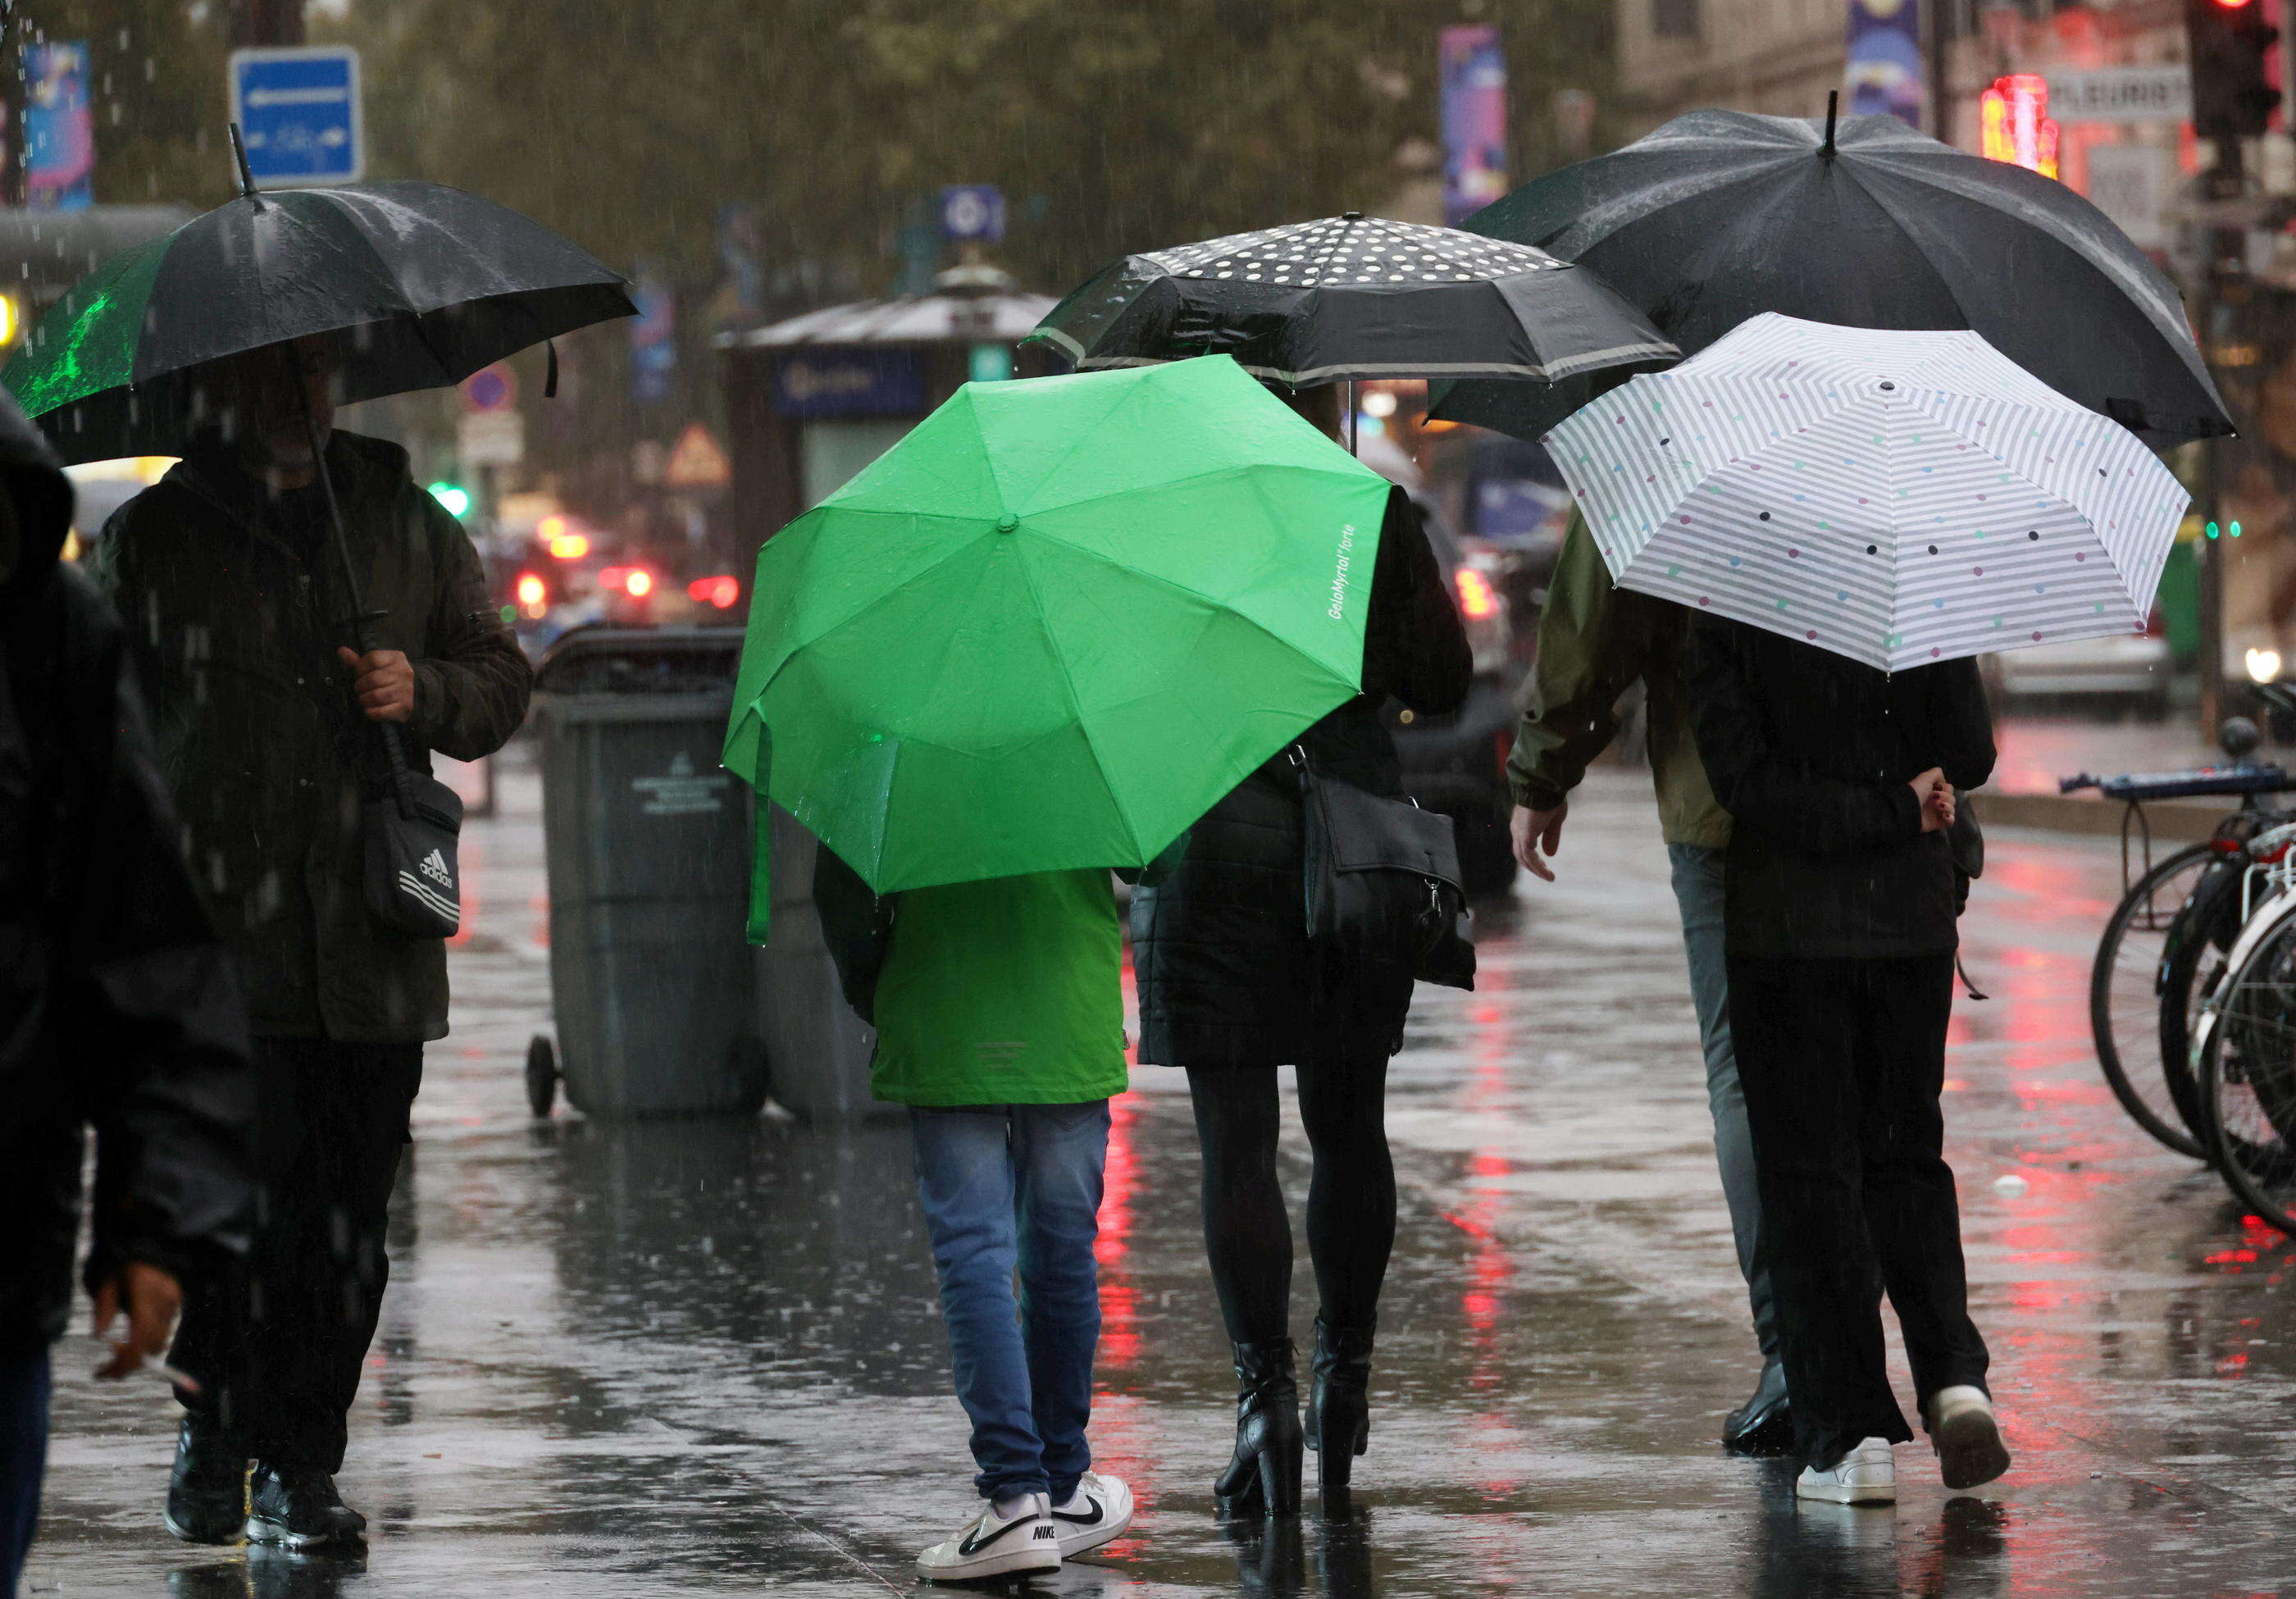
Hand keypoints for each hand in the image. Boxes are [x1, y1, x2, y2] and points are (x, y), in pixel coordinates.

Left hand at [92, 1261, 183, 1382]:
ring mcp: (174, 1303)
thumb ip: (103, 1312)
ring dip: (138, 1355)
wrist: (146, 1247)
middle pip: (151, 1345)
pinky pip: (163, 1333)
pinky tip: (131, 1341)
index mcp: (146, 1292)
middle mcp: (165, 1300)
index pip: (141, 1337)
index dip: (124, 1361)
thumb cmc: (121, 1267)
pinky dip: (146, 1344)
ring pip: (159, 1342)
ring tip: (116, 1352)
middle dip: (128, 1364)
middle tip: (105, 1371)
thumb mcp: (105, 1287)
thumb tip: (99, 1339)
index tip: (104, 1374)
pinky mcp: (176, 1305)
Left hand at [338, 646, 414, 722]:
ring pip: (376, 696)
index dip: (360, 667)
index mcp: (396, 658)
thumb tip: (341, 650)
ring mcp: (406, 690)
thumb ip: (358, 661)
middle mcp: (404, 672)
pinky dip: (371, 712)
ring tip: (364, 699)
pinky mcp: (405, 707)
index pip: (373, 658)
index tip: (360, 674)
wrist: (413, 694)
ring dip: (364, 700)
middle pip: (373, 678)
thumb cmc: (388, 678)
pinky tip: (370, 709)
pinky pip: (381, 712)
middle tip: (360, 689)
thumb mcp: (375, 666)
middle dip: (360, 686)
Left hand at [1511, 800, 1566, 881]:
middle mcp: (1517, 829)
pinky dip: (1538, 867)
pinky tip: (1548, 874)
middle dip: (1532, 866)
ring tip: (1549, 877)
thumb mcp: (1554, 820)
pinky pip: (1529, 856)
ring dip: (1536, 869)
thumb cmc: (1551, 798)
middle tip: (1545, 874)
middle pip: (1520, 853)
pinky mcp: (1525, 835)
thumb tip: (1550, 854)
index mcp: (1522, 824)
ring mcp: (1519, 832)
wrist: (1546, 786)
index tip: (1544, 864)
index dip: (1532, 856)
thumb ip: (1551, 837)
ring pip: (1523, 857)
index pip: (1523, 845)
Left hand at [1910, 767, 1949, 833]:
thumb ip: (1936, 773)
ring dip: (1948, 807)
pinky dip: (1950, 819)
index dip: (1946, 788)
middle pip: (1952, 799)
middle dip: (1946, 797)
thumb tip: (1944, 780)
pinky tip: (1945, 816)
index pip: (1949, 789)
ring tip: (1939, 806)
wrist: (1907, 809)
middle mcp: (1935, 802)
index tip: (1936, 788)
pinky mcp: (1937, 823)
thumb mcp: (1925, 777)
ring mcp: (1936, 813)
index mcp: (1932, 791)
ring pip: (1952, 810)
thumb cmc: (1915, 792)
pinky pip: (1950, 822)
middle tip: (1934, 798)